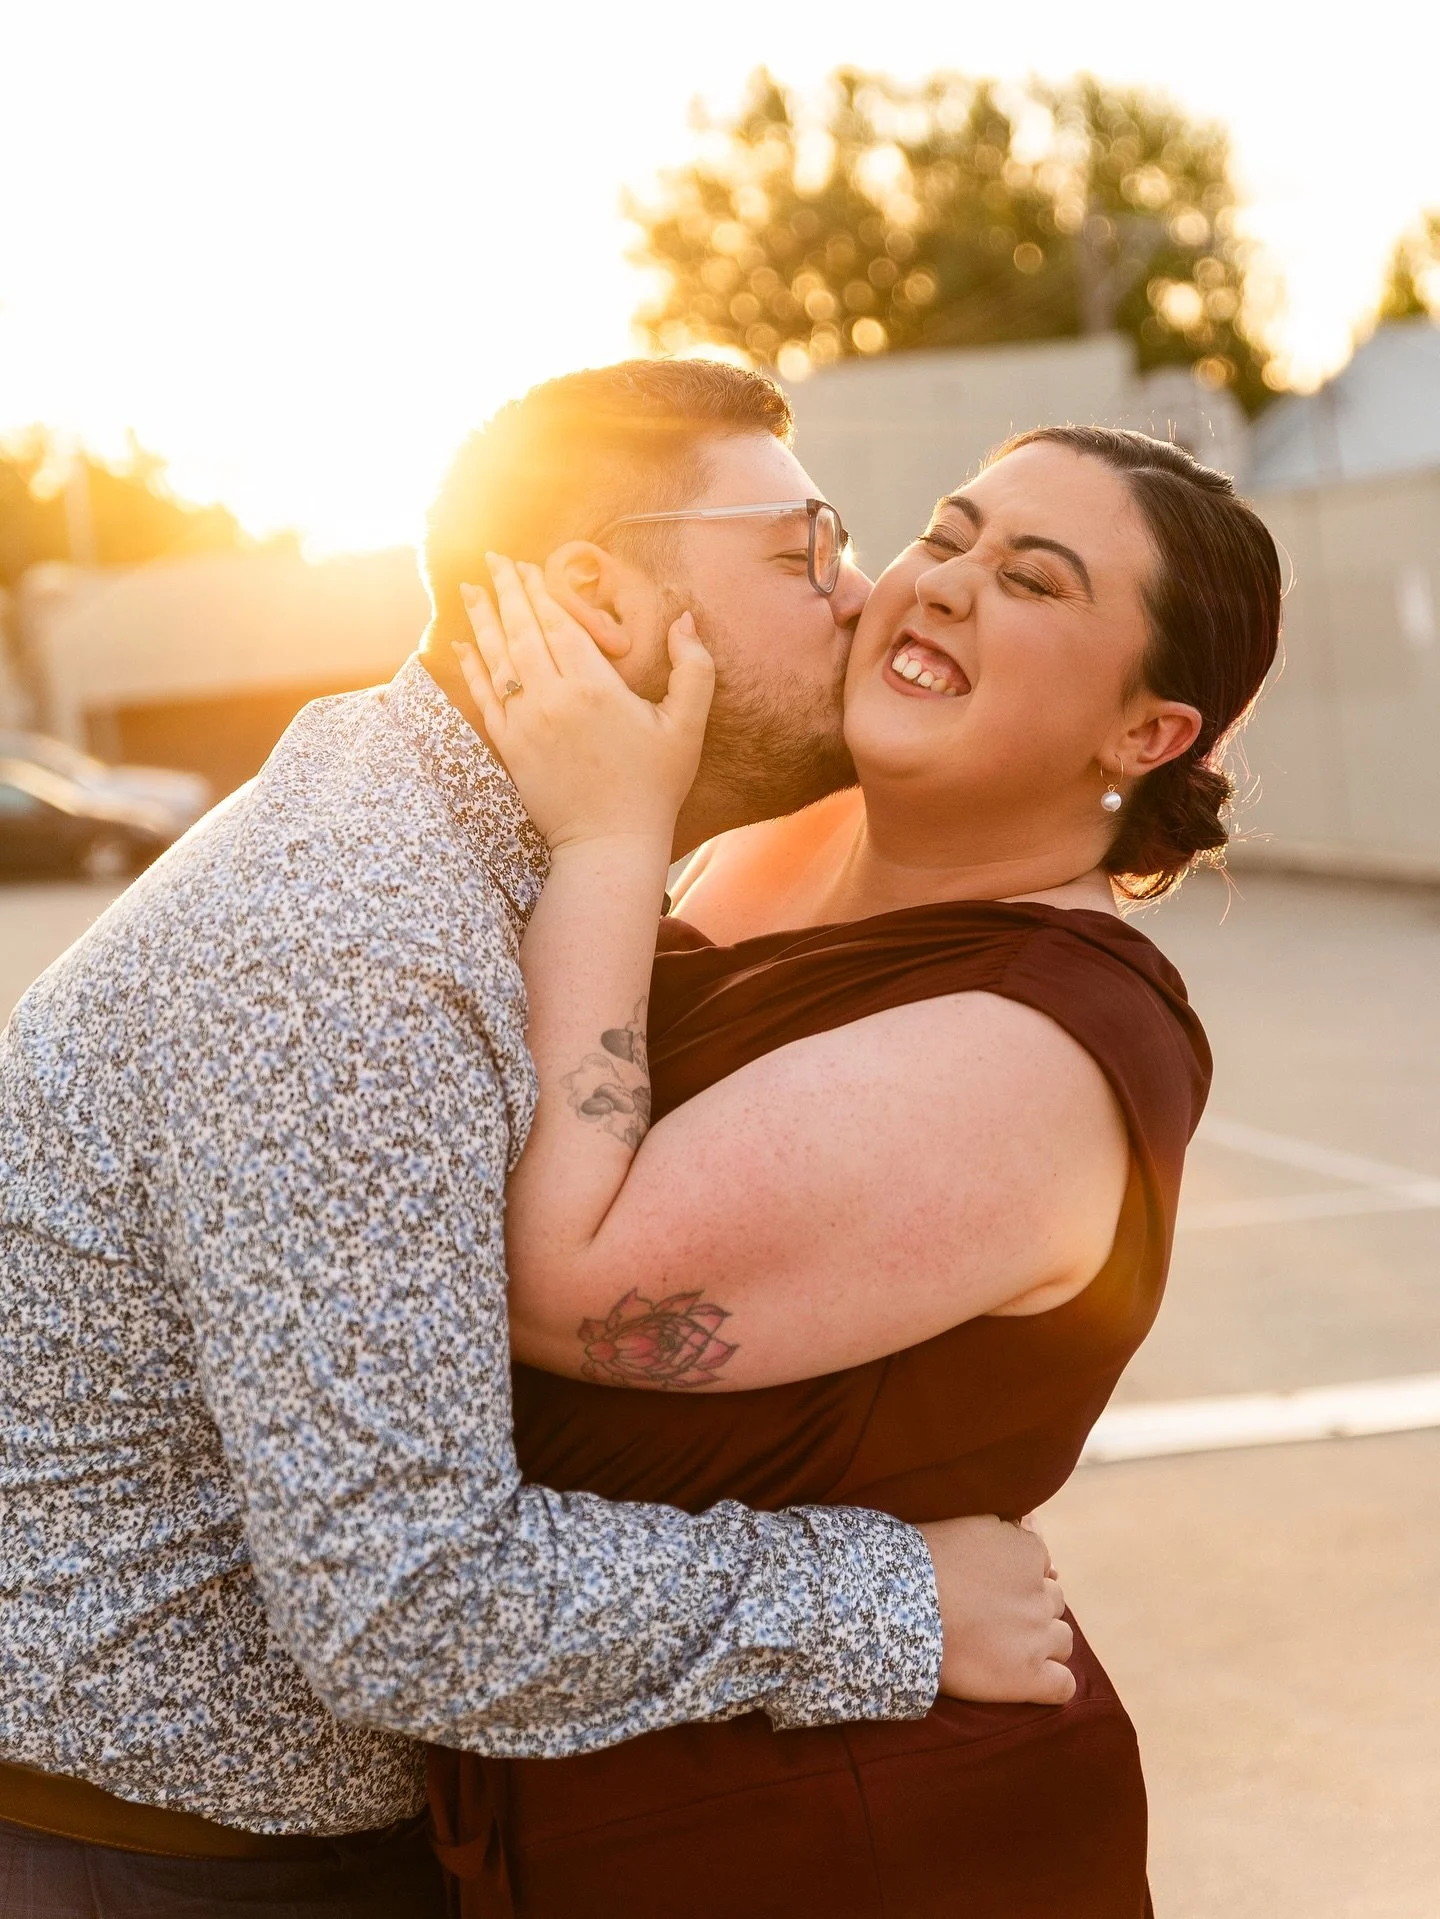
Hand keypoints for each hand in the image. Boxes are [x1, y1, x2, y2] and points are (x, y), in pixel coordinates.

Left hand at [456, 556, 713, 852]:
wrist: (610, 843)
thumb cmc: (654, 786)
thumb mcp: (687, 728)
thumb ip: (693, 670)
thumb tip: (686, 622)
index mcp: (595, 687)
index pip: (559, 625)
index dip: (540, 592)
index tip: (526, 564)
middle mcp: (553, 699)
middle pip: (522, 632)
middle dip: (507, 591)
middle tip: (493, 558)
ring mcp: (526, 724)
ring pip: (498, 658)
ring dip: (483, 619)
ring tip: (470, 587)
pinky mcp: (510, 748)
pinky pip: (486, 698)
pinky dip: (473, 667)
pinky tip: (463, 644)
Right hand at [917, 1515, 1074, 1705]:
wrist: (900, 1607)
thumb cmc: (922, 1561)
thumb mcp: (966, 1523)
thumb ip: (1002, 1526)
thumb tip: (1029, 1523)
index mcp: (1027, 1552)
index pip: (1041, 1564)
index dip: (1019, 1576)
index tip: (994, 1585)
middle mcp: (1040, 1594)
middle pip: (1053, 1602)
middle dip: (1031, 1607)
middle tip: (995, 1615)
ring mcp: (1038, 1637)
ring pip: (1063, 1640)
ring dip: (1042, 1642)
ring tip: (1007, 1647)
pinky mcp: (1029, 1677)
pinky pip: (1063, 1686)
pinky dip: (1052, 1684)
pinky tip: (1029, 1680)